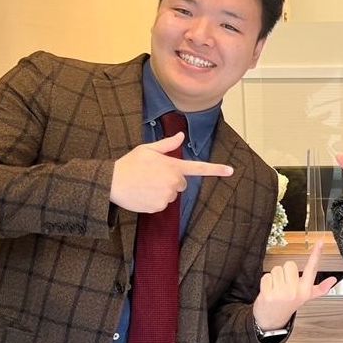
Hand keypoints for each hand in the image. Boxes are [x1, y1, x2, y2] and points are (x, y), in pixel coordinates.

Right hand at [109, 132, 232, 212]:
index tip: (231, 171)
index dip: (216, 169)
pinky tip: (143, 194)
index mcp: (173, 166)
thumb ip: (167, 144)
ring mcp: (167, 196)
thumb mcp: (148, 149)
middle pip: (181, 184)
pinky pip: (162, 205)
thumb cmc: (129, 164)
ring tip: (145, 184)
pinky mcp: (159, 207)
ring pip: (171, 195)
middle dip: (171, 180)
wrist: (112, 183)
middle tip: (152, 176)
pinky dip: (154, 201)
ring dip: (162, 191)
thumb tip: (181, 135)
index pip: (198, 167)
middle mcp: (173, 182)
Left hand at [253, 240, 337, 328]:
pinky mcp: (268, 294)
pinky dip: (265, 282)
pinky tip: (269, 290)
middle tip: (284, 283)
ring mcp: (281, 293)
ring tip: (276, 288)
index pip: (312, 268)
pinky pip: (266, 276)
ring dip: (274, 277)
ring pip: (276, 269)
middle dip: (285, 271)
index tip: (320, 241)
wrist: (272, 320)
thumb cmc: (289, 305)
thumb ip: (321, 288)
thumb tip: (333, 280)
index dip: (317, 254)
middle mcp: (295, 291)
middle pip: (289, 264)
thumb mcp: (306, 297)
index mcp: (305, 290)